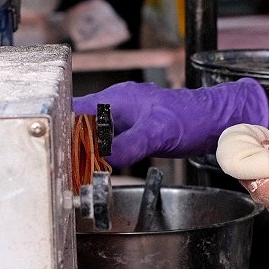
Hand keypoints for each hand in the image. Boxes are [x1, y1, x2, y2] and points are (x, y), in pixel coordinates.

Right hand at [72, 78, 268, 167]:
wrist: (215, 121)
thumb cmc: (190, 117)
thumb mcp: (156, 132)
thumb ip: (129, 144)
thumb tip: (103, 158)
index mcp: (116, 99)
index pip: (76, 109)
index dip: (61, 126)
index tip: (53, 146)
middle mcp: (117, 106)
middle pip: (81, 122)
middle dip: (69, 141)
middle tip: (61, 164)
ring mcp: (126, 118)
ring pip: (94, 132)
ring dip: (84, 148)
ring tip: (73, 168)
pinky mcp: (134, 131)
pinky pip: (108, 141)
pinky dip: (100, 153)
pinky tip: (98, 166)